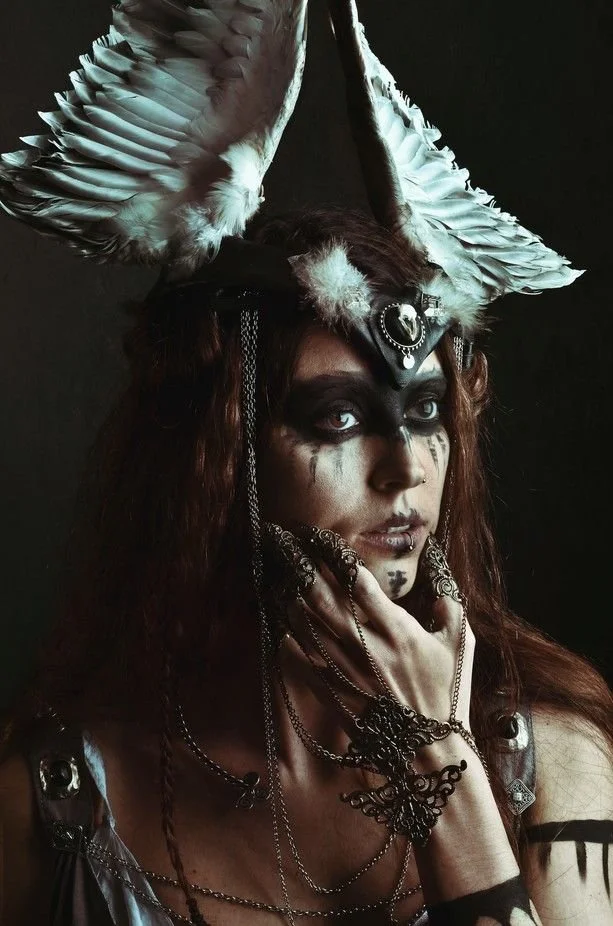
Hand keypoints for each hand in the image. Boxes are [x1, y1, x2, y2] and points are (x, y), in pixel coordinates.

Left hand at [268, 525, 474, 730]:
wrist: (429, 752)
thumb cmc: (449, 693)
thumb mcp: (460, 639)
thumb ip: (446, 595)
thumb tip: (435, 554)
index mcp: (397, 631)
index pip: (356, 579)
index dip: (331, 550)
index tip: (315, 532)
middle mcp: (365, 647)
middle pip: (319, 595)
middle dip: (296, 560)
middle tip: (280, 536)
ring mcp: (343, 670)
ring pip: (301, 621)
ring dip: (285, 590)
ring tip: (275, 566)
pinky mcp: (330, 689)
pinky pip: (298, 654)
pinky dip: (285, 628)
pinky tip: (277, 609)